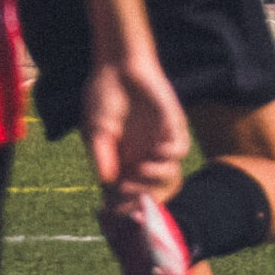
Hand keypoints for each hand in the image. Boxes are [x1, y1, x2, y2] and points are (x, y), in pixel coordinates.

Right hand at [79, 55, 188, 196]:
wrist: (117, 66)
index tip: (116, 209)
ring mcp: (159, 143)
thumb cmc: (102, 97)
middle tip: (130, 192)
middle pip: (154, 191)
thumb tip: (106, 183)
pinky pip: (179, 150)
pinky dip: (169, 157)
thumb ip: (101, 156)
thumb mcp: (95, 130)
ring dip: (157, 179)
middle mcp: (143, 157)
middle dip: (144, 198)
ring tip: (142, 170)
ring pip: (171, 176)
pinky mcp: (172, 126)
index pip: (129, 193)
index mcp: (123, 162)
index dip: (125, 205)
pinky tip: (156, 151)